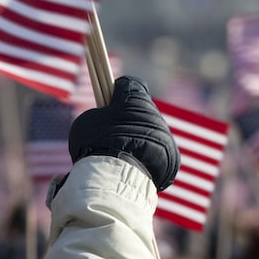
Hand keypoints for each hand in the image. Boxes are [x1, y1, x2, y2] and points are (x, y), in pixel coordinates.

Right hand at [68, 76, 179, 190]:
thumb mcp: (86, 122)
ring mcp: (164, 133)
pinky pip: (157, 150)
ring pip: (148, 130)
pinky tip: (134, 164)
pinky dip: (147, 155)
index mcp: (133, 97)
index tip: (107, 101)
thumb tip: (103, 120)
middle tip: (111, 133)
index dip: (116, 91)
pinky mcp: (171, 154)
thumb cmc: (97, 143)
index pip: (128, 84)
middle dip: (127, 118)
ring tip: (121, 153)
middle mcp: (153, 111)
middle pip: (139, 109)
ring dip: (138, 137)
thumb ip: (98, 115)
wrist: (117, 174)